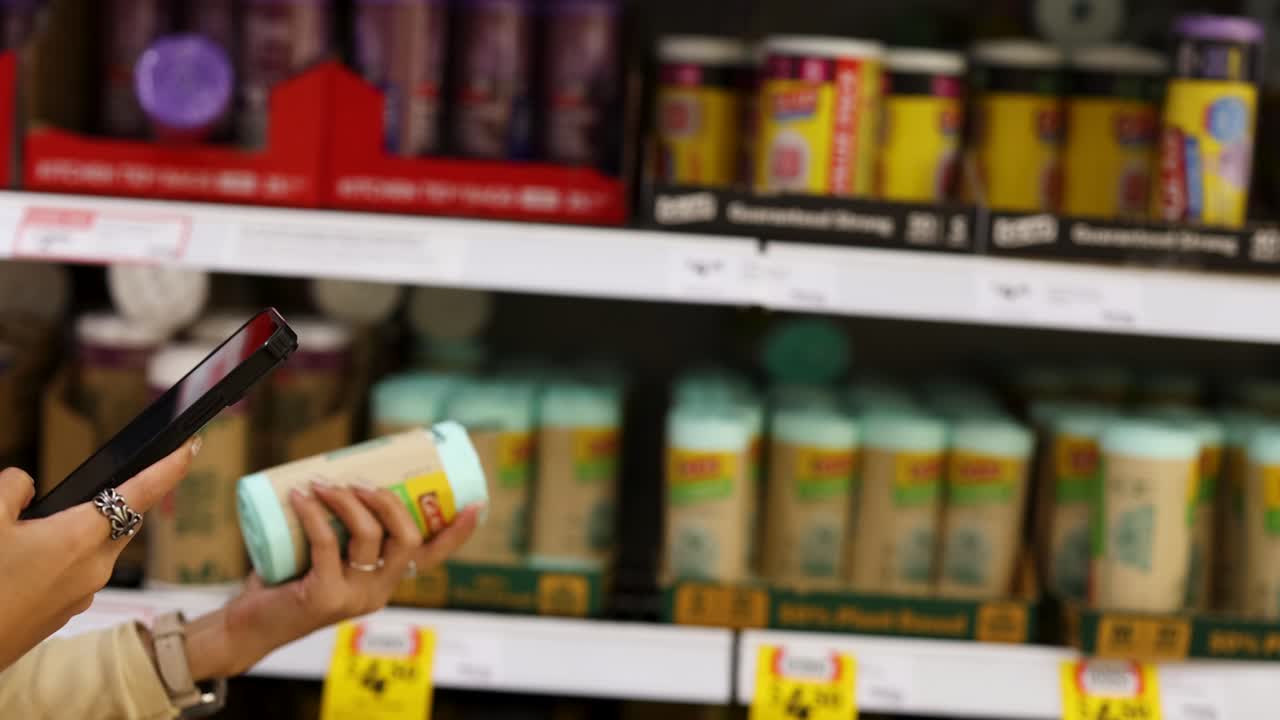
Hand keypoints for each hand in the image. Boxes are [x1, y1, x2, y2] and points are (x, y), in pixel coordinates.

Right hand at [0, 439, 198, 670]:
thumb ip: (12, 489)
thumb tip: (26, 485)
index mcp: (81, 537)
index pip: (142, 493)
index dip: (170, 468)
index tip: (192, 448)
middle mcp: (95, 567)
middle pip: (121, 521)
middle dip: (115, 502)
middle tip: (85, 493)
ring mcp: (82, 594)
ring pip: (97, 549)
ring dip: (80, 534)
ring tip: (31, 534)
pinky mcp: (65, 614)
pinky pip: (76, 575)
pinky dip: (62, 561)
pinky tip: (26, 564)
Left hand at [184, 485, 479, 678]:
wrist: (249, 623)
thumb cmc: (286, 580)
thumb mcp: (324, 552)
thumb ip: (338, 525)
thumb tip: (338, 470)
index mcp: (387, 580)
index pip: (432, 557)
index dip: (456, 533)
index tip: (475, 505)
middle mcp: (379, 592)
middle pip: (406, 538)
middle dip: (387, 500)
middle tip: (358, 481)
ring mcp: (354, 597)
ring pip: (369, 536)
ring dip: (346, 500)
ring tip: (321, 483)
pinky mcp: (325, 597)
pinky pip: (327, 543)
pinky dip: (314, 513)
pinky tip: (300, 496)